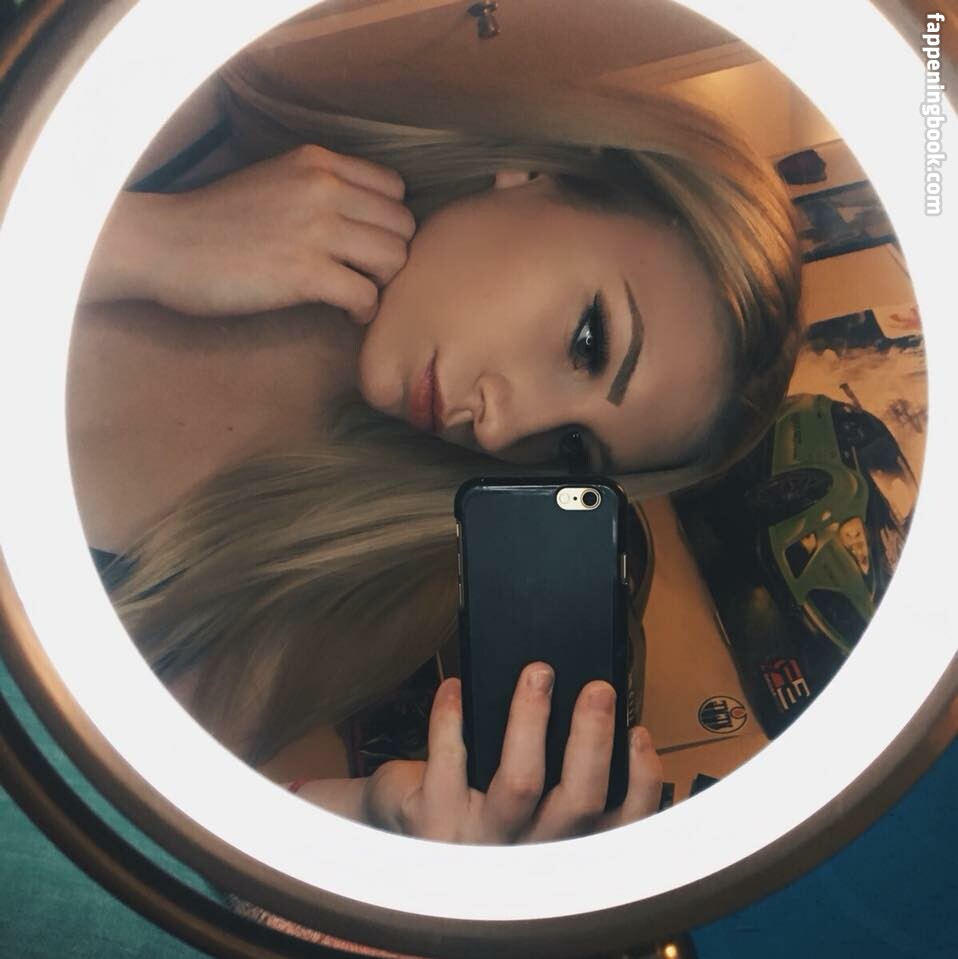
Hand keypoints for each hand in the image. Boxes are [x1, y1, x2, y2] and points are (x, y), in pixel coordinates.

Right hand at [88, 145, 415, 321]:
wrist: (163, 244)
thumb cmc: (216, 220)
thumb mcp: (275, 180)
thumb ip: (320, 188)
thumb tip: (366, 218)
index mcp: (319, 162)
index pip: (395, 190)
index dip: (388, 222)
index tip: (367, 244)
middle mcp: (324, 187)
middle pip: (402, 227)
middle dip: (389, 256)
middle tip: (365, 275)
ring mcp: (316, 229)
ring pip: (393, 259)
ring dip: (380, 283)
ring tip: (356, 293)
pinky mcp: (305, 272)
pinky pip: (366, 295)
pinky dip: (362, 310)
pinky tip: (345, 312)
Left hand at [362, 664, 662, 843]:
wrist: (401, 847)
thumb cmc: (476, 817)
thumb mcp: (528, 813)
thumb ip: (564, 780)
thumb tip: (596, 711)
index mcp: (562, 851)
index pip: (622, 829)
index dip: (641, 784)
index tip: (638, 733)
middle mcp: (528, 857)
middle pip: (579, 802)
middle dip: (592, 739)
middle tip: (597, 690)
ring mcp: (480, 844)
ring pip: (520, 783)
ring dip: (531, 721)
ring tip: (538, 674)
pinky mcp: (434, 824)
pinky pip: (449, 762)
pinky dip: (451, 719)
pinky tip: (455, 687)